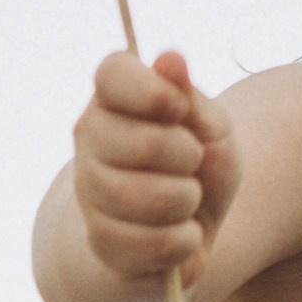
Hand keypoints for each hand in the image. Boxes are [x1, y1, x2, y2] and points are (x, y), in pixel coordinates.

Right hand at [70, 48, 232, 299]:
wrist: (185, 231)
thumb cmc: (198, 167)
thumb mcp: (211, 127)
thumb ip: (192, 98)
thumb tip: (170, 59)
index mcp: (113, 97)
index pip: (113, 74)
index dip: (152, 91)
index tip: (178, 108)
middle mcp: (89, 139)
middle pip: (144, 143)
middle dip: (188, 157)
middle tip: (191, 161)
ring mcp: (89, 192)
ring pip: (149, 198)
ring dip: (187, 201)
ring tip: (187, 199)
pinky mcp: (101, 241)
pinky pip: (155, 242)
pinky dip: (184, 241)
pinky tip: (180, 234)